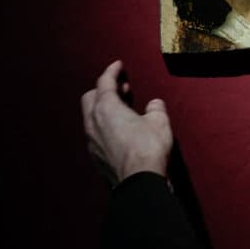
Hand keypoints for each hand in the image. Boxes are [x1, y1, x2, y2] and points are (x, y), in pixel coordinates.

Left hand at [81, 60, 172, 182]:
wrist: (139, 183)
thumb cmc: (148, 148)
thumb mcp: (159, 121)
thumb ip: (155, 108)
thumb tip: (154, 105)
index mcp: (106, 108)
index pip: (104, 82)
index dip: (112, 71)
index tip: (118, 65)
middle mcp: (93, 123)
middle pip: (90, 98)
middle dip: (104, 89)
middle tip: (122, 88)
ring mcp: (92, 141)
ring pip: (91, 117)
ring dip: (104, 109)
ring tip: (123, 109)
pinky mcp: (95, 157)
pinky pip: (95, 134)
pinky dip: (104, 126)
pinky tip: (120, 131)